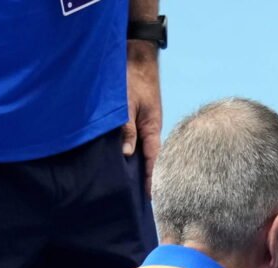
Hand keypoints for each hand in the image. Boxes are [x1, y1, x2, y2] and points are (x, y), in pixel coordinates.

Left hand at [123, 42, 161, 195]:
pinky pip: (137, 142)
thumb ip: (127, 128)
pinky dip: (133, 154)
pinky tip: (125, 161)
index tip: (149, 198)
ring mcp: (145, 125)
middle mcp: (150, 130)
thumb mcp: (127, 104)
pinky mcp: (138, 120)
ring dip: (137, 166)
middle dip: (146, 178)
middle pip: (149, 159)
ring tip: (131, 186)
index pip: (153, 160)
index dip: (150, 179)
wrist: (137, 58)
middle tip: (140, 199)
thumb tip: (127, 153)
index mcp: (152, 128)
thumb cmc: (133, 79)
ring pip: (142, 151)